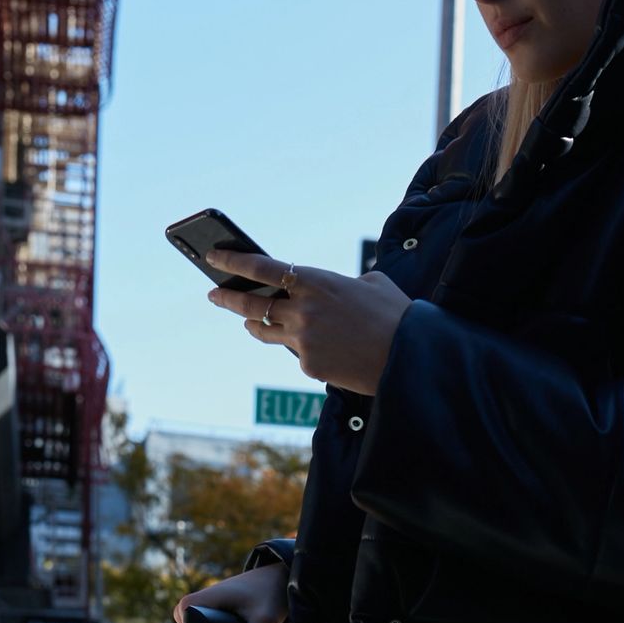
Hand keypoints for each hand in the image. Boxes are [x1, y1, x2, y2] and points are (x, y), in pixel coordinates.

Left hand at [205, 249, 411, 395]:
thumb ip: (342, 283)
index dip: (234, 261)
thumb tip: (334, 291)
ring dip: (253, 324)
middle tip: (214, 294)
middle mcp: (302, 309)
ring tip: (248, 321)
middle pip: (251, 303)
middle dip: (227, 297)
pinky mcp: (308, 365)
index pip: (262, 268)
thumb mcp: (371, 284)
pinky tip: (321, 350)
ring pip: (264, 330)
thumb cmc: (396, 316)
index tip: (214, 257)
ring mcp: (302, 339)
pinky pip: (298, 354)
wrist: (409, 357)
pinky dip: (304, 350)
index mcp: (316, 281)